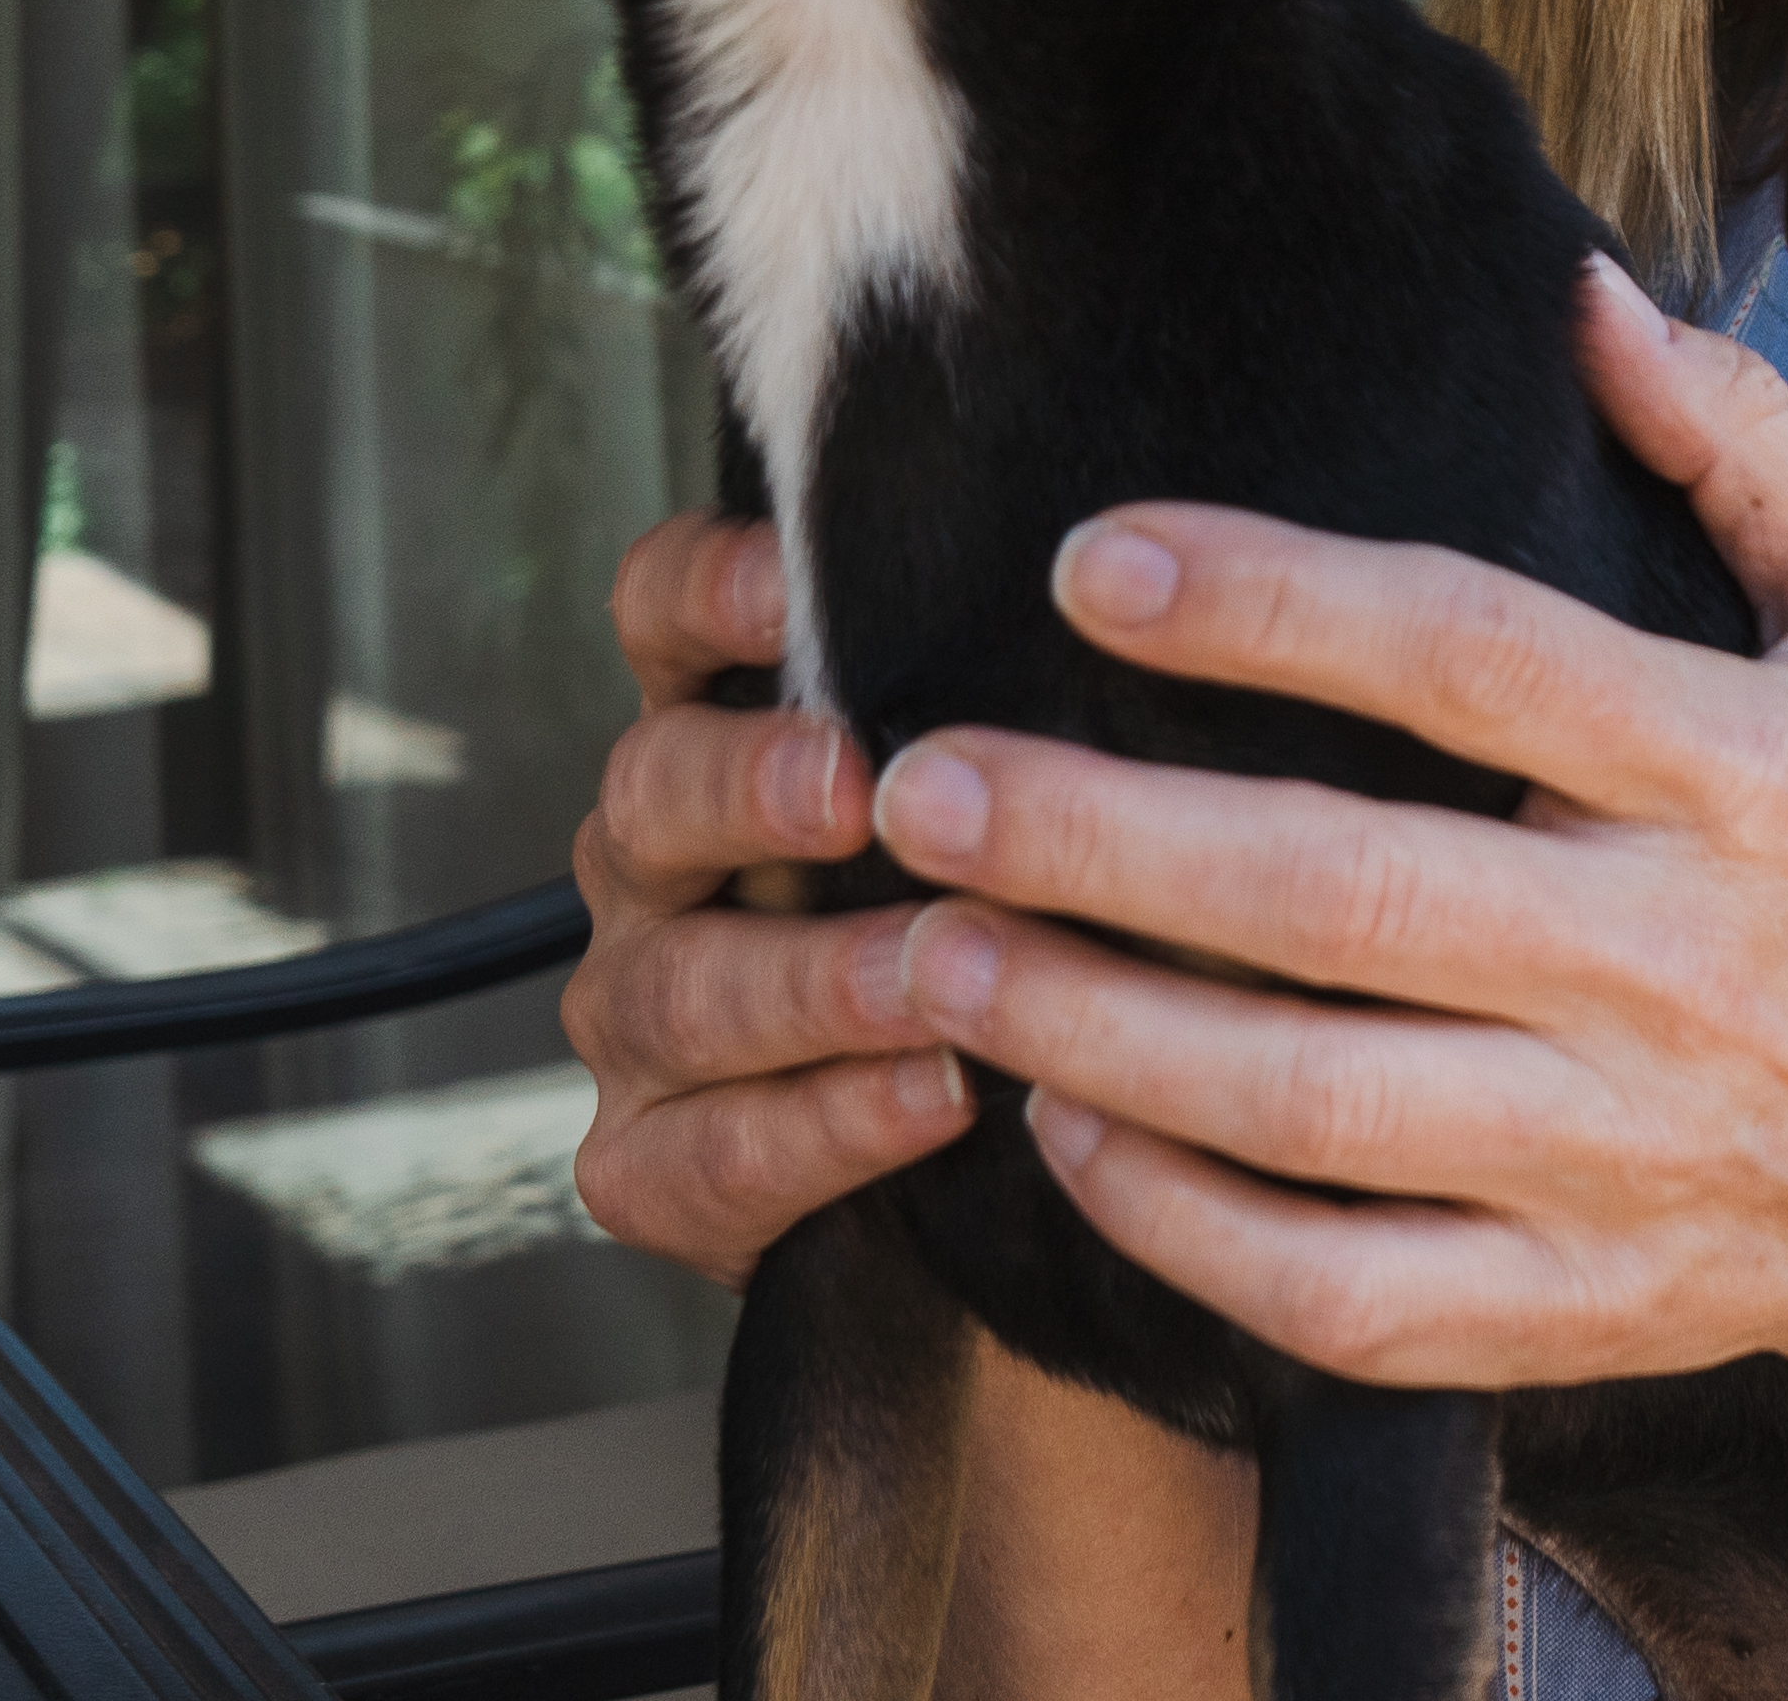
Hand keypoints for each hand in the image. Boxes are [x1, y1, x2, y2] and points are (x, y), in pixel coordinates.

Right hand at [562, 512, 972, 1283]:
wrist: (983, 1201)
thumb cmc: (1014, 950)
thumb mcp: (1015, 817)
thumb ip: (1015, 726)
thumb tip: (1149, 594)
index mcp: (727, 739)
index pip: (664, 619)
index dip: (710, 589)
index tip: (798, 587)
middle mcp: (658, 867)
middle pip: (650, 788)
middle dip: (748, 785)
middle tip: (856, 790)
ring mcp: (637, 1018)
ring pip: (677, 986)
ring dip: (812, 979)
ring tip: (929, 976)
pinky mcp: (647, 1166)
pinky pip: (707, 1149)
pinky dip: (824, 1126)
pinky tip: (931, 1098)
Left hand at [859, 261, 1787, 1419]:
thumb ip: (1743, 442)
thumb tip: (1576, 293)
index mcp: (1743, 773)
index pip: (1474, 658)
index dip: (1271, 603)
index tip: (1089, 560)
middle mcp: (1675, 966)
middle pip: (1342, 897)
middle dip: (1101, 839)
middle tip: (914, 779)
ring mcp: (1622, 1156)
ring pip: (1307, 1109)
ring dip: (1092, 1033)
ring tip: (930, 949)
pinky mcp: (1581, 1311)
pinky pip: (1343, 1294)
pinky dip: (1186, 1229)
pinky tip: (1066, 1134)